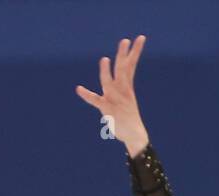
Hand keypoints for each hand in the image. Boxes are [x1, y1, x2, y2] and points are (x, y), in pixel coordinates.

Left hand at [75, 35, 148, 153]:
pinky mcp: (107, 109)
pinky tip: (79, 89)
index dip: (135, 51)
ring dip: (106, 72)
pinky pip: (95, 100)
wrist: (134, 135)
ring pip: (109, 82)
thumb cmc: (129, 117)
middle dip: (123, 55)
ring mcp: (114, 99)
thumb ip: (122, 87)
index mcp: (127, 86)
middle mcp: (121, 90)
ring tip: (104, 60)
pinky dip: (86, 95)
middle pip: (123, 69)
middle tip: (125, 41)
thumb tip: (123, 78)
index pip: (131, 65)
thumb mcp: (127, 98)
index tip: (140, 38)